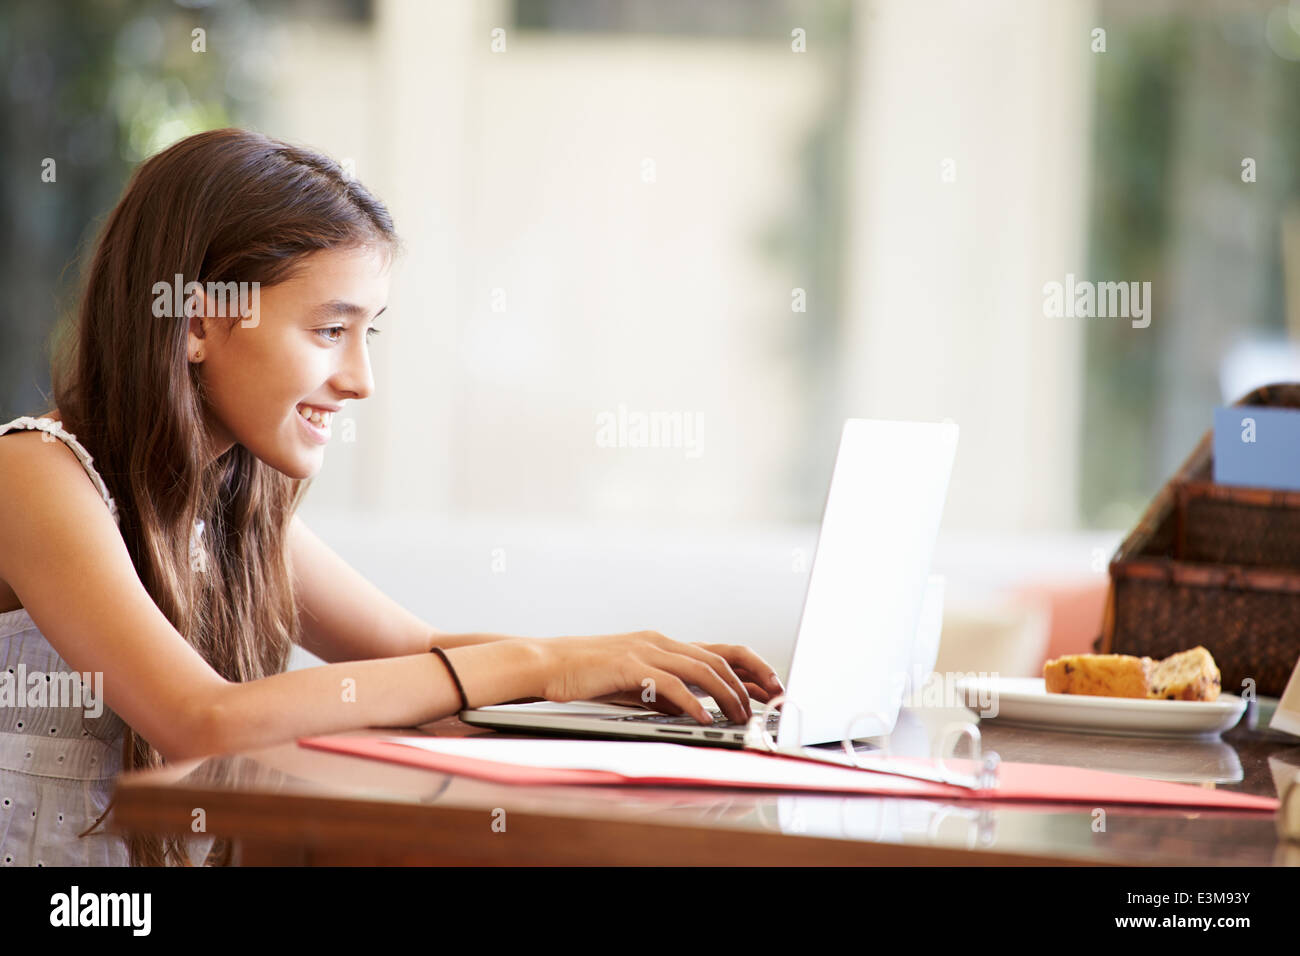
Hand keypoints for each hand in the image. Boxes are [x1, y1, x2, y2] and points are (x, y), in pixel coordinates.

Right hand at [534, 632, 782, 724]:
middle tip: (765, 706)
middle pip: (719, 658)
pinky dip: (692, 703)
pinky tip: (704, 718)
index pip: (719, 651)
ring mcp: (645, 650)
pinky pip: (671, 684)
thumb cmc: (584, 675)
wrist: (545, 662)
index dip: (750, 668)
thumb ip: (661, 691)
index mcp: (662, 643)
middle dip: (748, 683)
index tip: (771, 687)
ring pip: (701, 669)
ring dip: (726, 695)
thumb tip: (691, 709)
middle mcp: (659, 642)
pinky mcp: (630, 665)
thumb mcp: (631, 682)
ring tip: (739, 717)